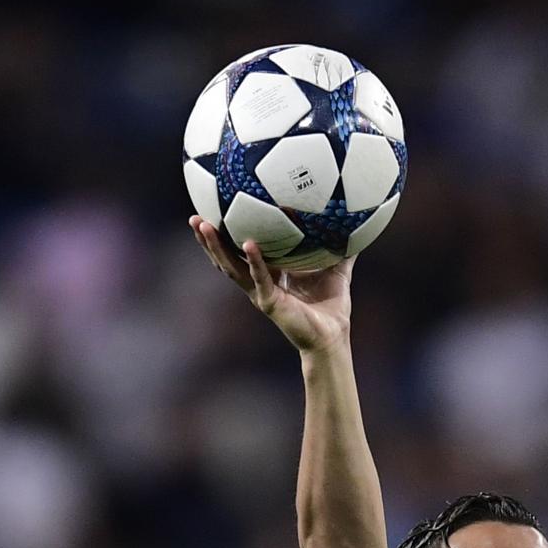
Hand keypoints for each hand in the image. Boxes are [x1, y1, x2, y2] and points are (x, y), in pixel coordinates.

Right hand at [189, 217, 352, 352]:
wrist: (334, 335)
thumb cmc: (332, 305)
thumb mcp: (336, 266)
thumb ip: (340, 244)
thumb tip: (353, 217)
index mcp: (269, 274)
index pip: (241, 251)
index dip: (226, 235)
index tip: (213, 212)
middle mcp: (259, 284)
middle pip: (226, 258)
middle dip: (209, 240)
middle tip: (194, 218)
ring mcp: (261, 294)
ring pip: (232, 268)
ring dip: (216, 248)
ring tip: (204, 226)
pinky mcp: (270, 303)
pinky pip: (260, 278)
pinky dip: (254, 261)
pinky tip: (248, 243)